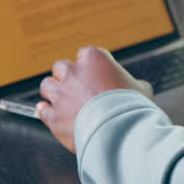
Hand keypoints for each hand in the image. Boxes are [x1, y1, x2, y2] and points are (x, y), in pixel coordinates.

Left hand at [37, 46, 152, 152]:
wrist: (118, 129)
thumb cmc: (130, 106)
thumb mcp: (141, 88)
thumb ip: (132, 83)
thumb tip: (137, 88)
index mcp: (94, 58)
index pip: (85, 54)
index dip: (90, 66)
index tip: (95, 75)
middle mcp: (73, 72)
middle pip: (61, 66)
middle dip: (67, 75)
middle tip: (77, 86)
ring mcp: (60, 94)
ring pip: (46, 85)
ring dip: (53, 91)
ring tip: (62, 99)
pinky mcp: (53, 116)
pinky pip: (42, 110)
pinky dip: (45, 111)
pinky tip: (48, 112)